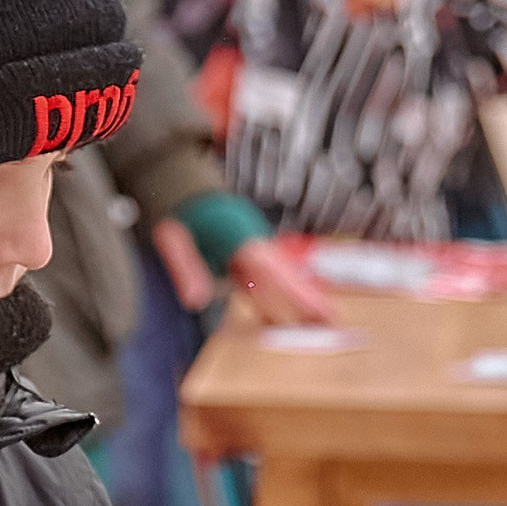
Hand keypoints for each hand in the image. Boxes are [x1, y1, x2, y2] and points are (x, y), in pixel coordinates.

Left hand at [151, 219, 332, 327]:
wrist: (180, 183)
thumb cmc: (178, 209)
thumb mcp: (172, 237)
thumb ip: (186, 266)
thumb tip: (197, 300)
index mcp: (238, 235)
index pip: (271, 267)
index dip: (295, 289)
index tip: (315, 305)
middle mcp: (251, 242)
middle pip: (284, 273)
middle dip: (308, 296)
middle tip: (333, 320)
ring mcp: (250, 248)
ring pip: (279, 278)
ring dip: (298, 299)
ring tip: (323, 322)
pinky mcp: (244, 255)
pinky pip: (266, 280)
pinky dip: (277, 298)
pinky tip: (284, 318)